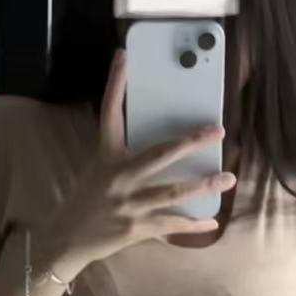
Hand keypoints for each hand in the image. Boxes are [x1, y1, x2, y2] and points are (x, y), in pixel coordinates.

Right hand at [38, 47, 235, 275]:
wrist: (66, 240)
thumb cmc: (85, 202)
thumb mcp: (98, 171)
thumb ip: (123, 157)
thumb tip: (159, 146)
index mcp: (106, 157)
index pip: (109, 113)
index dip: (116, 83)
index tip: (123, 55)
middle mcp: (118, 177)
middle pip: (160, 154)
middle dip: (191, 142)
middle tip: (218, 131)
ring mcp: (128, 204)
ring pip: (173, 192)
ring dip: (204, 186)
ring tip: (229, 178)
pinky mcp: (135, 229)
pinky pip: (171, 224)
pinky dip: (194, 224)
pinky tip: (212, 221)